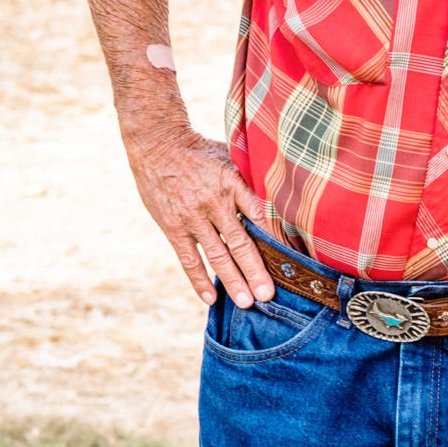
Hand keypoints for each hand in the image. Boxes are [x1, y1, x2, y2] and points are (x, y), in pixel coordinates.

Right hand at [124, 124, 273, 307]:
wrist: (157, 144)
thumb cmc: (200, 152)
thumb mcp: (230, 158)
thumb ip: (249, 183)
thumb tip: (276, 203)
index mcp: (234, 185)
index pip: (261, 218)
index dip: (276, 241)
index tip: (290, 262)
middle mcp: (215, 204)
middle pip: (241, 244)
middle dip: (256, 272)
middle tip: (269, 296)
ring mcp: (192, 218)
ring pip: (217, 255)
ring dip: (233, 281)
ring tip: (247, 302)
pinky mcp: (173, 227)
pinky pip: (189, 258)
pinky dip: (199, 279)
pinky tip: (211, 298)